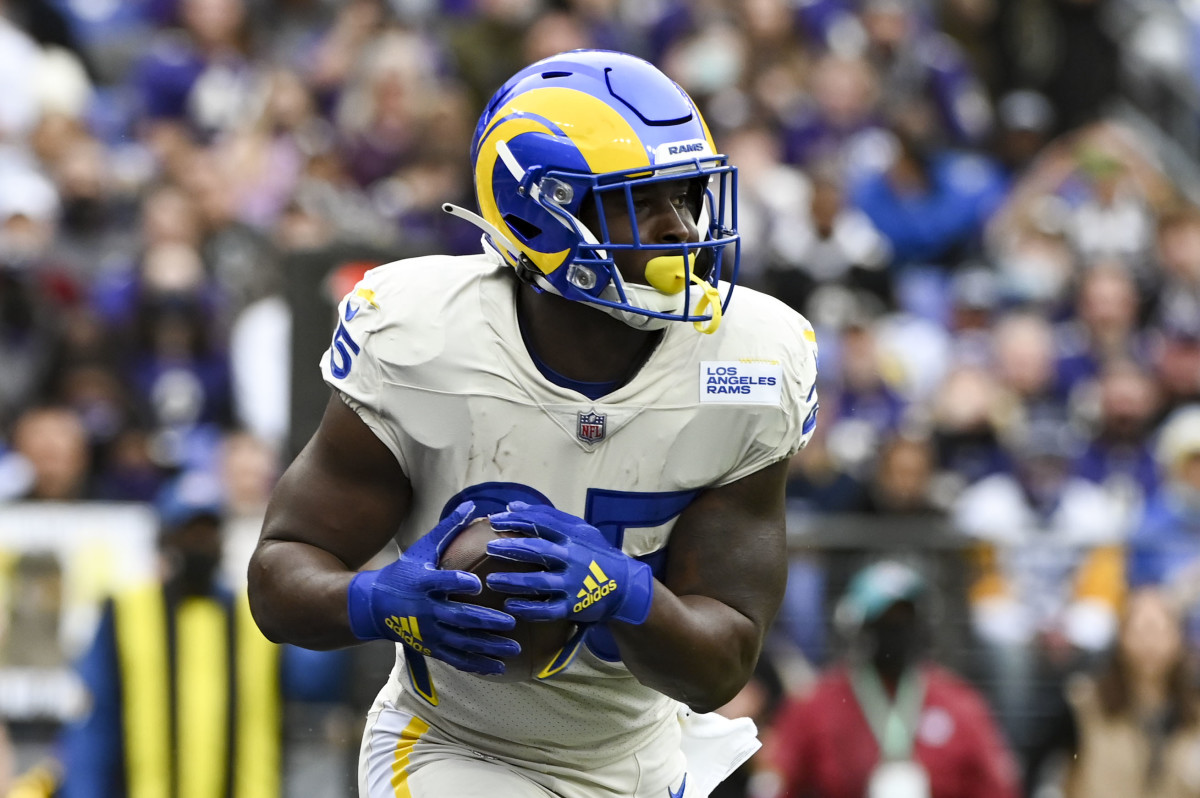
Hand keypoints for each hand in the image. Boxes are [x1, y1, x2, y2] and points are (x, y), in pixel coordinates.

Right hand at [346, 501, 519, 675]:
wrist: (374, 607)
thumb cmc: (404, 573)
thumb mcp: (422, 549)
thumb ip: (448, 529)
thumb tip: (473, 504)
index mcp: (423, 583)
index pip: (441, 582)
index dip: (456, 582)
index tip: (476, 583)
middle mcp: (426, 610)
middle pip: (457, 617)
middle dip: (484, 621)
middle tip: (510, 621)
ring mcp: (429, 632)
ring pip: (461, 642)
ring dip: (487, 646)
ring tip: (513, 647)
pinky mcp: (432, 648)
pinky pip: (457, 659)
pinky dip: (477, 665)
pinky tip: (499, 668)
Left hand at [485, 502, 653, 624]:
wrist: (624, 586)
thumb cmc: (595, 553)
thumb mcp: (579, 530)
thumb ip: (547, 517)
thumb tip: (512, 506)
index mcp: (572, 536)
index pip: (541, 524)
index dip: (516, 520)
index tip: (494, 520)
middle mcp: (572, 558)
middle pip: (538, 550)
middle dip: (512, 548)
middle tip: (490, 547)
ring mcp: (573, 583)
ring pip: (539, 582)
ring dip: (514, 581)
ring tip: (492, 580)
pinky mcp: (573, 606)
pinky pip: (547, 610)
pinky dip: (528, 609)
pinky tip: (510, 605)